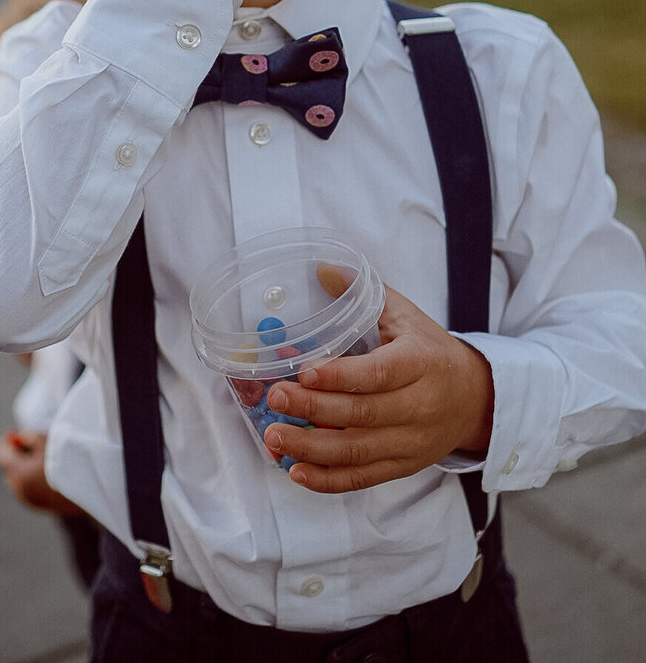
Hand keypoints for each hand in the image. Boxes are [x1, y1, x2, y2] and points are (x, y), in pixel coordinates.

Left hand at [0, 430, 87, 516]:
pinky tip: (44, 473)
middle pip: (9, 467)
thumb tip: (17, 437)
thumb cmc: (66, 461)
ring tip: (39, 458)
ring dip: (22, 468)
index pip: (3, 454)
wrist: (85, 487)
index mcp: (18, 472)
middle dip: (15, 455)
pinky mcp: (35, 505)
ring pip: (16, 479)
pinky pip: (24, 489)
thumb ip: (28, 436)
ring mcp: (26, 499)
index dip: (6, 441)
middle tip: (27, 443)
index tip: (12, 433)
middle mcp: (18, 488)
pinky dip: (28, 479)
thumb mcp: (46, 441)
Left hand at [263, 286, 494, 493]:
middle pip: (362, 415)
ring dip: (311, 447)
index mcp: (421, 364)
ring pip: (358, 452)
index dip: (340, 376)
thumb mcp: (406, 315)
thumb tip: (322, 269)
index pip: (378, 374)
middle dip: (313, 409)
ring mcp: (412, 442)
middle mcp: (419, 406)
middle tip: (275, 399)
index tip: (303, 372)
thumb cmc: (431, 351)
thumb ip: (365, 293)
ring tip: (274, 437)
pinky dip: (328, 479)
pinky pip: (363, 478)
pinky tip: (296, 471)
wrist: (474, 398)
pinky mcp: (404, 466)